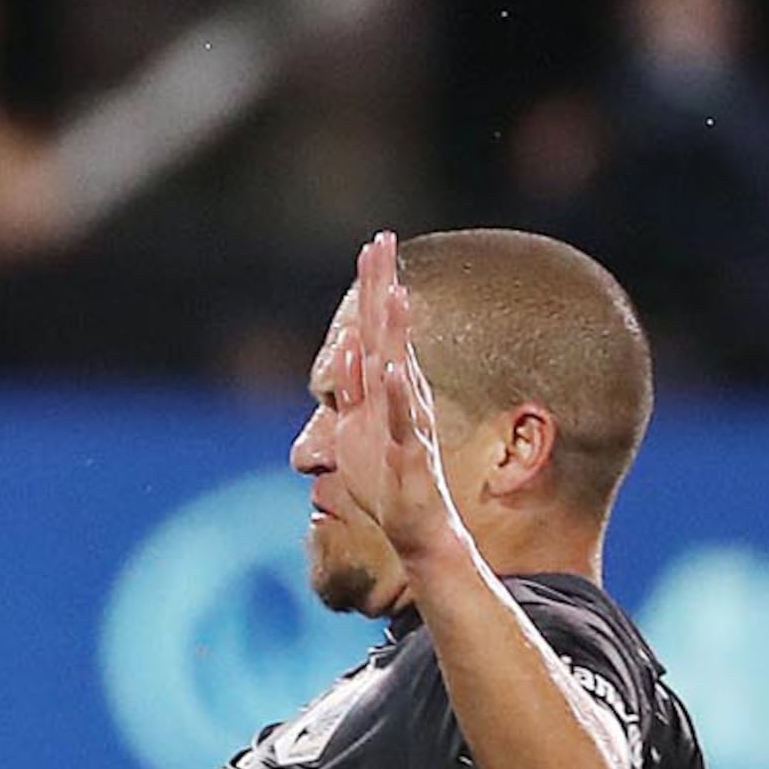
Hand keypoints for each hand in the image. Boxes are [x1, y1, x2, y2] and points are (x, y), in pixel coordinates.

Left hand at [322, 231, 471, 567]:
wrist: (419, 528)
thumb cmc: (388, 479)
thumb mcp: (358, 427)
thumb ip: (354, 389)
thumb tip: (349, 349)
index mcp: (386, 388)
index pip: (378, 328)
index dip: (375, 286)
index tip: (373, 243)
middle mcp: (401, 396)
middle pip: (390, 333)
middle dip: (384, 287)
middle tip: (382, 240)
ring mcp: (407, 421)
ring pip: (400, 369)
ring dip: (398, 331)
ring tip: (395, 291)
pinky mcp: (409, 453)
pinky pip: (403, 421)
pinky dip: (397, 396)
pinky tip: (393, 369)